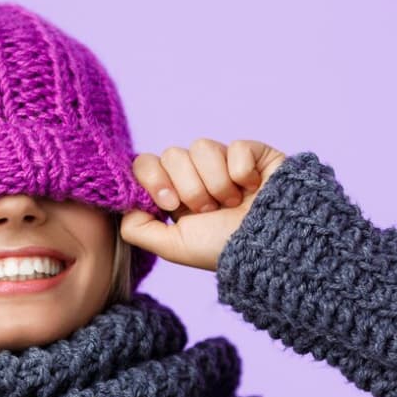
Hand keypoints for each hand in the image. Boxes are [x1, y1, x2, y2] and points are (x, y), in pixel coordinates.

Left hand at [120, 138, 285, 270]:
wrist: (270, 248)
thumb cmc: (223, 250)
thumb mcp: (172, 247)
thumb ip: (138, 228)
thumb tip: (125, 204)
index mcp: (175, 193)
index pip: (146, 163)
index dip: (154, 179)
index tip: (170, 204)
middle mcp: (197, 174)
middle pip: (172, 154)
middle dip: (190, 188)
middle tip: (209, 210)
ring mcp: (224, 162)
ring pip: (202, 147)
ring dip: (216, 184)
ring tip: (232, 204)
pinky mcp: (252, 153)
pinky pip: (235, 146)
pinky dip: (243, 173)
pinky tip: (252, 189)